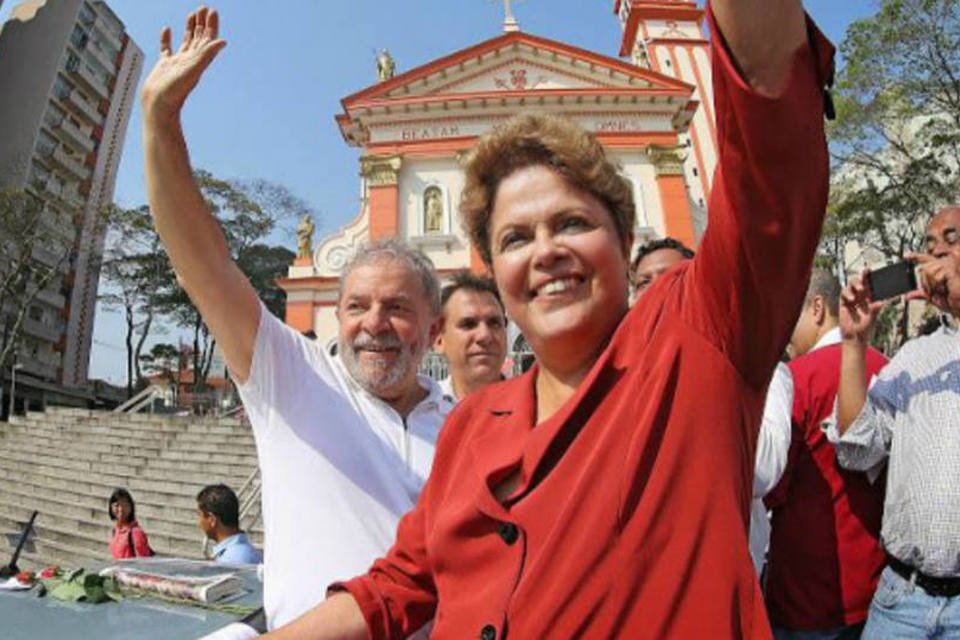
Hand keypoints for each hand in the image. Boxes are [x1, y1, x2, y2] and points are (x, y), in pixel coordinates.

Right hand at [140, 6, 225, 123]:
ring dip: (190, 28)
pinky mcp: (164, 65)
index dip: (211, 25)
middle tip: (205, 8)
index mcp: (198, 60)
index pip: (208, 39)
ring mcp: (177, 62)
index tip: (212, 10)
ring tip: (192, 14)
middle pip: (199, 38)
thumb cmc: (175, 90)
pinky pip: (166, 48)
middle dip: (203, 23)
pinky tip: (167, 29)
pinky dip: (167, 38)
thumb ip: (207, 54)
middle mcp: (190, 60)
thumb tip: (224, 41)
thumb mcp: (193, 69)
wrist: (158, 104)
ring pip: (186, 41)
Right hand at [839, 270, 883, 343]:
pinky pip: (843, 293)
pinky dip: (846, 293)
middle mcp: (861, 297)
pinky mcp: (843, 302)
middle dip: (862, 277)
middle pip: (860, 282)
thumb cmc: (864, 329)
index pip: (870, 285)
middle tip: (864, 274)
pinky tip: (850, 298)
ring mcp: (852, 299)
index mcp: (870, 299)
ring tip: (859, 289)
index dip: (870, 277)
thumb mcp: (872, 320)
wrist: (853, 337)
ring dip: (855, 284)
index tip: (871, 271)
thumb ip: (875, 310)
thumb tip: (881, 303)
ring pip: (851, 285)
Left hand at [908, 252, 959, 313]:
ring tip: (940, 291)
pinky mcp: (952, 270)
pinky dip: (937, 286)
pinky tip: (944, 289)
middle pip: (925, 267)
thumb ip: (921, 294)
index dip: (916, 257)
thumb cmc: (952, 302)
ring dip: (931, 285)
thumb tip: (908, 296)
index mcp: (940, 270)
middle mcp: (945, 265)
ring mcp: (949, 266)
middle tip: (933, 293)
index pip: (927, 260)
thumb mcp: (933, 297)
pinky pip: (935, 276)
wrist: (959, 306)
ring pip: (928, 271)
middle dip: (925, 283)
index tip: (907, 257)